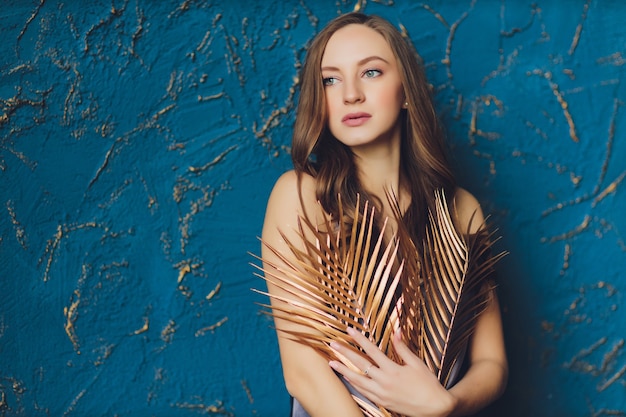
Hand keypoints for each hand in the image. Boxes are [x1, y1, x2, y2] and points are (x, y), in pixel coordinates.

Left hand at [329, 327, 456, 416]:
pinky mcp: (382, 402)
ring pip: (357, 381)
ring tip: (332, 363)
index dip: (359, 339)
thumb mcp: (417, 363)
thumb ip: (403, 348)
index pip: (371, 350)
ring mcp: (382, 394)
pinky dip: (354, 385)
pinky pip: (364, 392)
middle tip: (332, 344)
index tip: (349, 330)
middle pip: (360, 364)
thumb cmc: (428, 384)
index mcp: (393, 370)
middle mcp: (384, 382)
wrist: (435, 408)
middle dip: (345, 353)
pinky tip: (347, 379)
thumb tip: (397, 330)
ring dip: (344, 371)